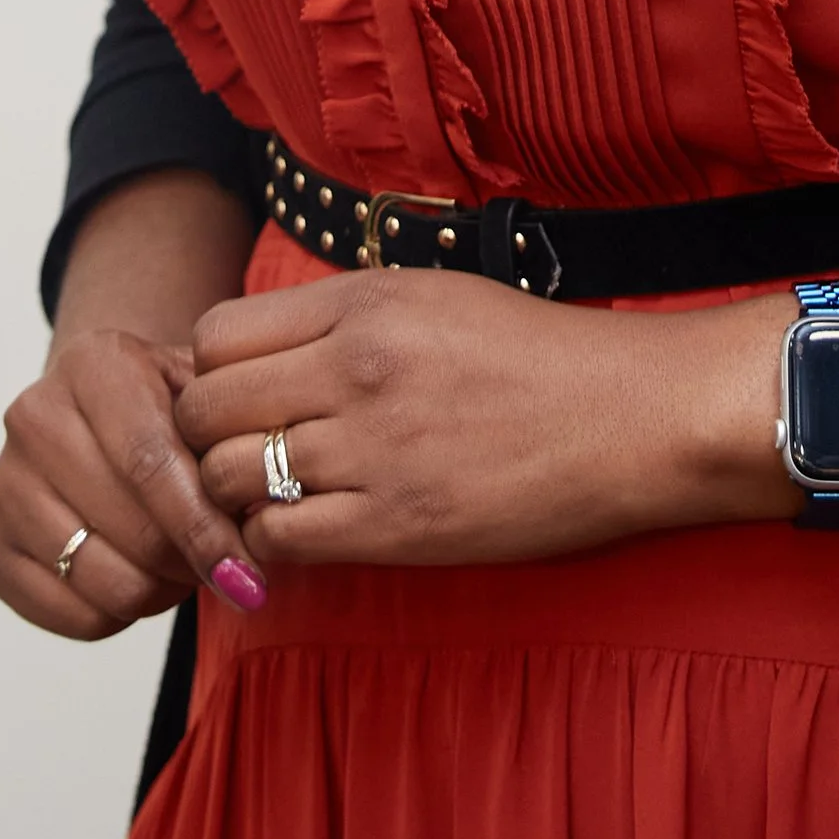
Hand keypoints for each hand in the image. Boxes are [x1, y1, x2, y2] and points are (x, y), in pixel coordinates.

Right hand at [0, 324, 271, 639]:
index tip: (245, 572)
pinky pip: (66, 611)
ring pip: (100, 577)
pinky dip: (115, 615)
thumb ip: (234, 443)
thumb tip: (264, 513)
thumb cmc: (170, 407)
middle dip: (190, 564)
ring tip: (180, 568)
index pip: (150, 461)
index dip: (202, 526)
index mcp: (95, 364)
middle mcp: (34, 415)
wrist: (101, 407)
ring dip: (157, 592)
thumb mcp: (208, 397)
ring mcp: (2, 480)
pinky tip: (136, 581)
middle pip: (130, 526)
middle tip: (224, 569)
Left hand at [175, 269, 790, 572]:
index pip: (217, 336)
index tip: (240, 394)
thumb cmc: (541, 358)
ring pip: (228, 476)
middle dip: (206, 435)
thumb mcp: (437, 296)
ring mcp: (373, 449)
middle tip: (243, 452)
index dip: (212, 371)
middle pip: (204, 407)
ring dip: (237, 493)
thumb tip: (260, 354)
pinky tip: (310, 530)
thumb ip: (345, 318)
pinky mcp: (396, 525)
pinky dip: (274, 541)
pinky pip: (277, 538)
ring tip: (274, 496)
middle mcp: (356, 368)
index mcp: (365, 303)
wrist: (634, 419)